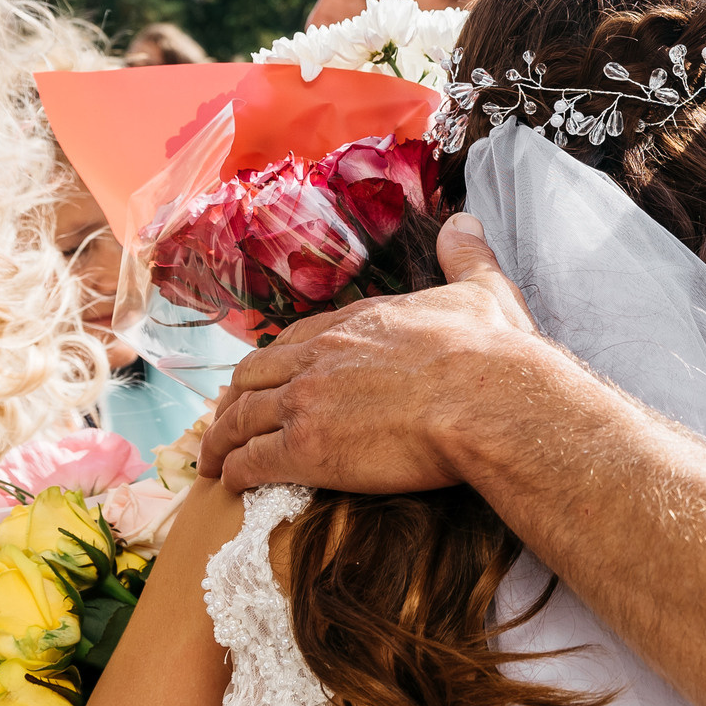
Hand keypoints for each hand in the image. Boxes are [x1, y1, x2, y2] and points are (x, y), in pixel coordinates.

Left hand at [201, 214, 541, 493]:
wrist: (489, 400)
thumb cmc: (492, 353)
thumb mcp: (483, 292)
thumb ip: (466, 257)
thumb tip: (464, 222)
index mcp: (357, 321)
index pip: (295, 338)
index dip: (275, 362)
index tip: (266, 379)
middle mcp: (321, 355)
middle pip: (254, 375)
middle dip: (234, 399)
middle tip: (228, 420)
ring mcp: (307, 400)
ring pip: (240, 418)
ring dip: (221, 440)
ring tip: (213, 461)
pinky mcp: (306, 448)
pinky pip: (251, 460)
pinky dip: (234, 471)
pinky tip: (230, 483)